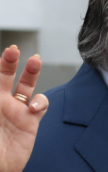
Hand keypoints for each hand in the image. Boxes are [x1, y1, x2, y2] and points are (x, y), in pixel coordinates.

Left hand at [0, 47, 47, 171]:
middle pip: (6, 76)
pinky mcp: (31, 120)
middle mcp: (1, 101)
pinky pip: (40, 105)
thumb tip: (13, 99)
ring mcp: (17, 110)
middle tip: (14, 50)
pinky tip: (33, 106)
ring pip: (26, 85)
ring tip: (35, 60)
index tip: (2, 54)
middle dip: (10, 62)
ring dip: (31, 72)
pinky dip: (39, 101)